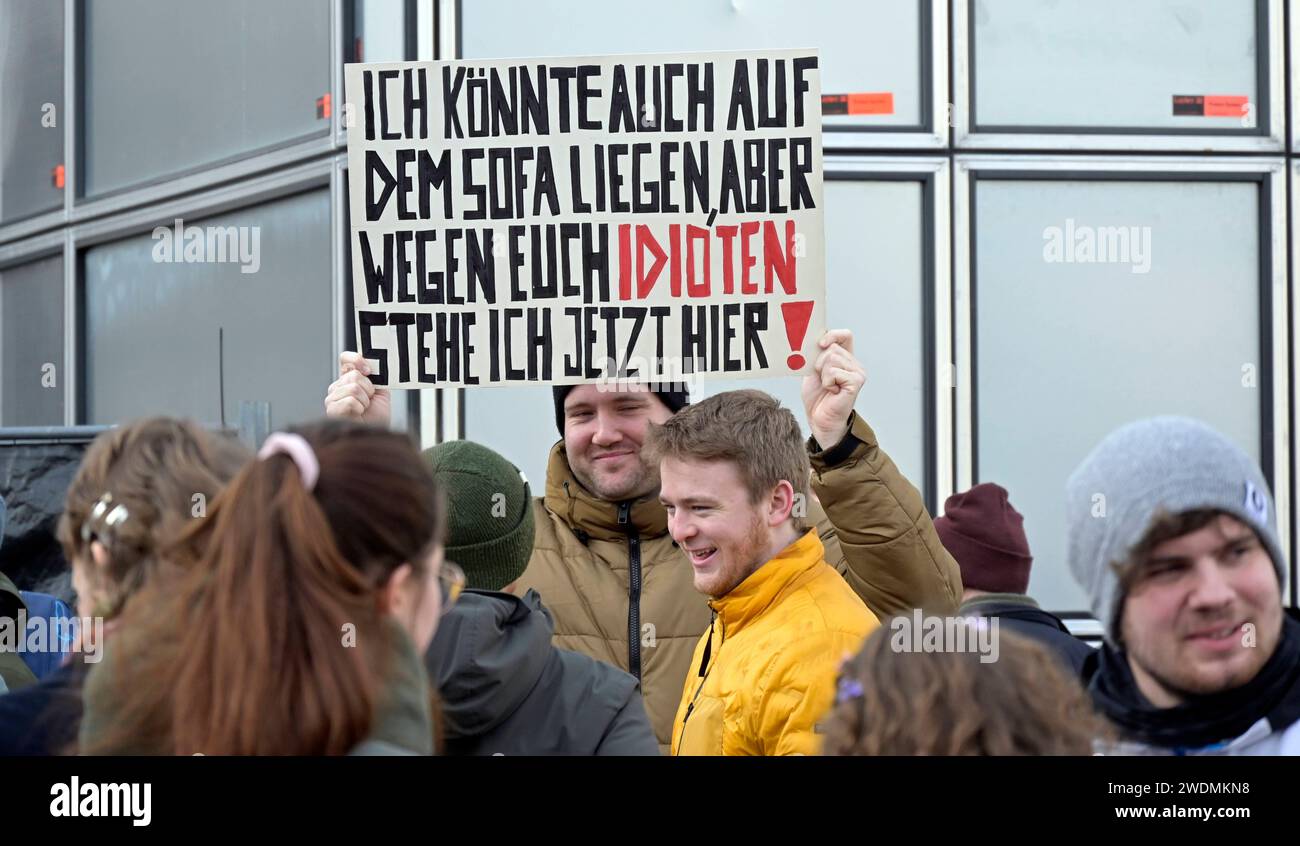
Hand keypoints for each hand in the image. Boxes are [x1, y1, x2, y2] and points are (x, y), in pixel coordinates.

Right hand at [324, 351, 391, 424]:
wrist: (377, 436)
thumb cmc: (377, 417)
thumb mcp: (381, 391)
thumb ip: (375, 376)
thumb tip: (371, 363)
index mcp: (347, 379)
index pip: (345, 359)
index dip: (356, 360)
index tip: (368, 370)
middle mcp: (337, 387)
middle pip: (353, 375)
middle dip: (368, 389)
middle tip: (368, 401)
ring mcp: (332, 398)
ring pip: (353, 388)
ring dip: (365, 401)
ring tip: (363, 410)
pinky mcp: (332, 410)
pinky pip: (350, 401)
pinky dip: (359, 408)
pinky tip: (358, 415)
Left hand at [800, 329, 865, 449]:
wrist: (820, 419)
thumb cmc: (817, 398)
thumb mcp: (813, 371)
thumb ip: (816, 355)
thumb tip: (813, 339)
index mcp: (846, 359)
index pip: (845, 336)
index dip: (833, 335)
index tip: (820, 344)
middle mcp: (855, 364)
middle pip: (832, 348)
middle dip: (819, 363)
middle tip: (822, 380)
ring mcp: (858, 372)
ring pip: (831, 358)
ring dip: (822, 374)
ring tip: (828, 387)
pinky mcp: (856, 382)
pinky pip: (833, 371)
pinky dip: (827, 382)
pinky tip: (832, 391)